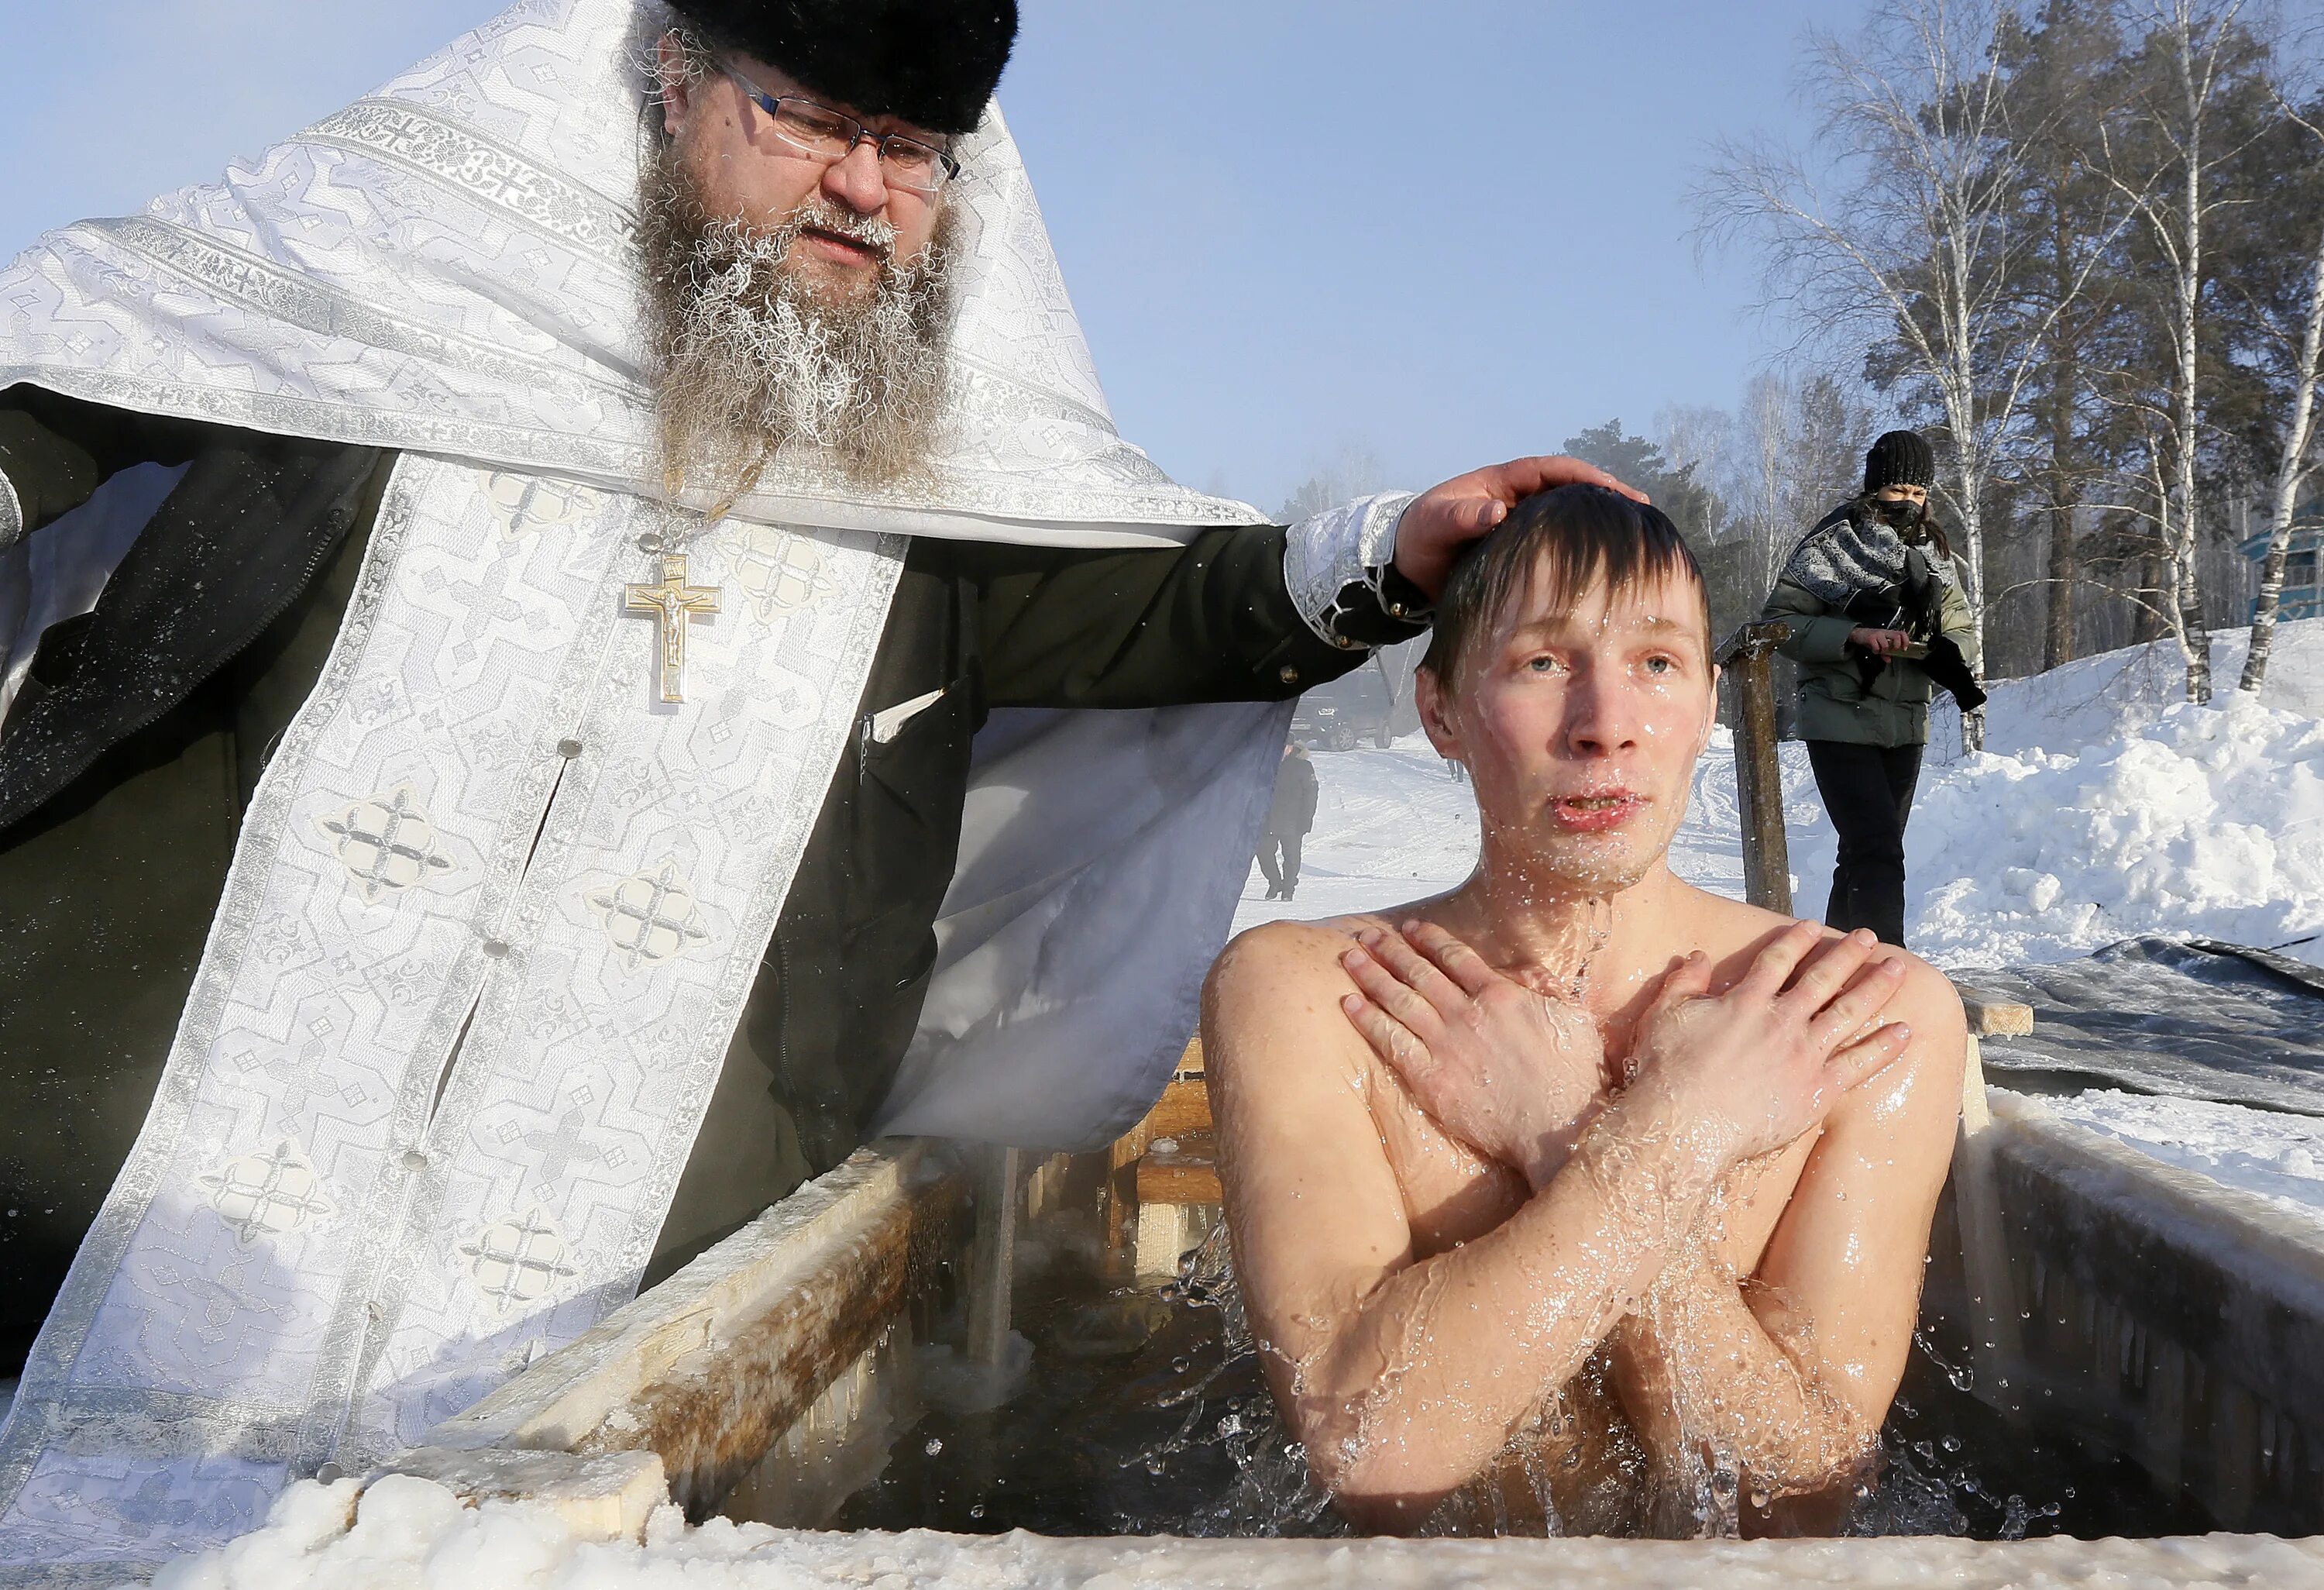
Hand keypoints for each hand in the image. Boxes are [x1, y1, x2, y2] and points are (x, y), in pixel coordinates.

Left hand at [1340, 921, 1604, 1186]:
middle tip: (1366, 935)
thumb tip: (1531, 973)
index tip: (1410, 929)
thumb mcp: (1574, 1020)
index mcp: (1500, 995)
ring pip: (1398, 1000)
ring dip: (1370, 975)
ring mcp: (1446, 1046)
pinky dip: (1368, 1020)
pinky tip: (1349, 1003)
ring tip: (1348, 958)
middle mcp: (1467, 1014)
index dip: (1428, 939)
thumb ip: (1548, 991)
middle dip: (1389, 950)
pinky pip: (1391, 1043)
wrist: (1561, 1128)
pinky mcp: (1431, 1080)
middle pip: (1418, 972)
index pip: (1455, 956)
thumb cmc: (1574, 1078)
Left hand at [1392, 456, 1649, 599]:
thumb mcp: (1436, 522)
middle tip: (1642, 510)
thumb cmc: (1420, 536)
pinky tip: (1603, 565)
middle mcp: (1519, 498)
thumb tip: (1497, 509)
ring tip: (1636, 535)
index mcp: (1504, 481)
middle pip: (1571, 490)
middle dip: (1606, 496)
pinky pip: (1556, 544)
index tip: (1617, 490)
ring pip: (1567, 517)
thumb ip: (1463, 516)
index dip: (1587, 477)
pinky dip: (1580, 550)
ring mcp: (1523, 524)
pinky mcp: (1522, 550)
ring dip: (1598, 522)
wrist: (1406, 568)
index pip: (1555, 470)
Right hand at [1620, 924, 1912, 1175]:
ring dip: (1875, 988)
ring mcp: (1804, 1055)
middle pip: (1822, 980)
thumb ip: (1683, 982)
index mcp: (1745, 1002)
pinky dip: (1884, 1047)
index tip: (1813, 926)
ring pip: (1849, 1013)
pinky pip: (1859, 1064)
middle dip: (1848, 955)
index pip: (1778, 960)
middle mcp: (1782, 1021)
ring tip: (1897, 968)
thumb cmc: (1666, 1073)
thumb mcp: (1662, 1016)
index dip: (1797, 940)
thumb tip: (1699, 956)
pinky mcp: (1818, 1089)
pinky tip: (1905, 1032)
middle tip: (1869, 937)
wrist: (1682, 1125)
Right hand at [1850, 627, 1910, 655]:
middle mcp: (1885, 632)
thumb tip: (1889, 660)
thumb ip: (1885, 653)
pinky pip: (1876, 647)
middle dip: (1897, 645)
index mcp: (1889, 633)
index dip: (1905, 640)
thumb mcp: (1879, 645)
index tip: (1904, 648)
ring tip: (1880, 650)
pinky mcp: (1870, 637)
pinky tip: (1874, 650)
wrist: (1858, 633)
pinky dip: (1876, 651)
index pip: (1901, 633)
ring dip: (1884, 650)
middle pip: (1897, 636)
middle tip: (1894, 649)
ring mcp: (1878, 634)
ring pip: (1886, 644)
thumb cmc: (1870, 638)